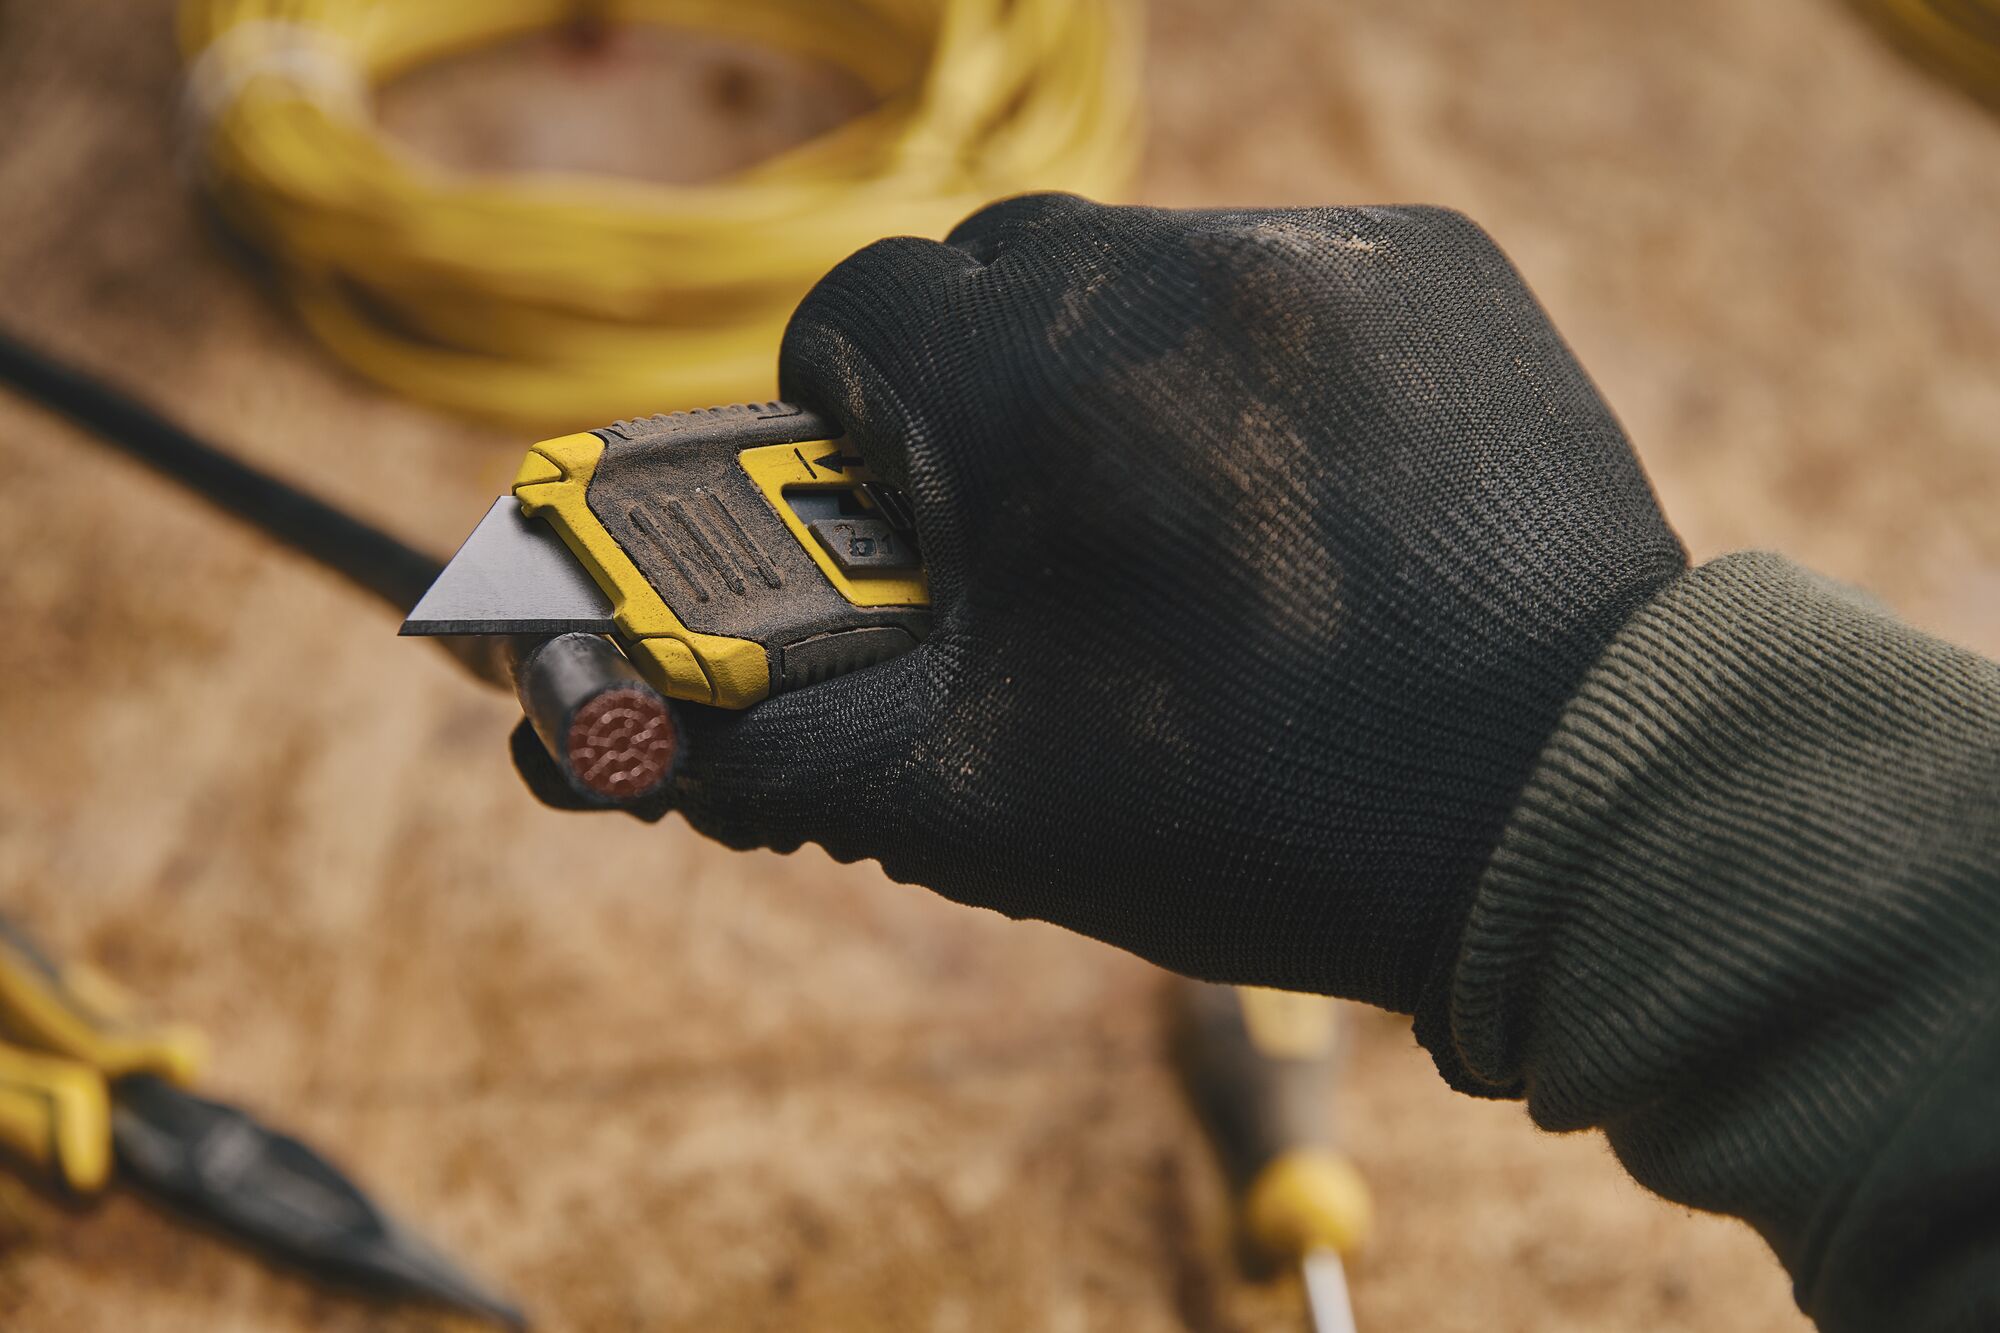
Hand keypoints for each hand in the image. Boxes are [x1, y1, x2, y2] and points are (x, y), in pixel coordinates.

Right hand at [670, 194, 1684, 1015]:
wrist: (1571, 813)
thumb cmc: (1259, 816)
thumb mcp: (980, 802)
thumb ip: (768, 753)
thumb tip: (596, 740)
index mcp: (1036, 386)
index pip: (856, 318)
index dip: (848, 422)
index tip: (899, 514)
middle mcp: (1173, 273)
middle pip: (993, 275)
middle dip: (977, 386)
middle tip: (1038, 525)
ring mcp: (1321, 255)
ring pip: (1137, 268)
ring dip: (1116, 368)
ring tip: (1187, 520)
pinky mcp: (1434, 266)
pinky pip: (1278, 277)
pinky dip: (1250, 364)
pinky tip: (1304, 491)